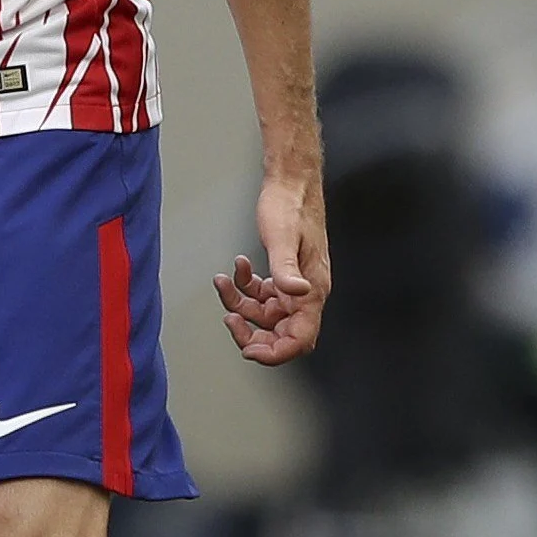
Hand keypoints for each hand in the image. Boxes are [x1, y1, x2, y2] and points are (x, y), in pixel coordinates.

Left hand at [214, 164, 329, 365]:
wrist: (291, 182)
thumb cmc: (291, 206)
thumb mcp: (281, 238)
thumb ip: (286, 268)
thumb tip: (295, 293)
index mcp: (313, 290)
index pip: (300, 339)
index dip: (276, 353)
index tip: (249, 351)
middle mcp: (306, 293)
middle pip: (282, 334)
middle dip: (253, 333)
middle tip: (229, 321)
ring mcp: (294, 284)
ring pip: (266, 313)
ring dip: (241, 305)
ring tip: (223, 282)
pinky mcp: (283, 273)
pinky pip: (262, 294)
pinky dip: (245, 287)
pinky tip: (236, 268)